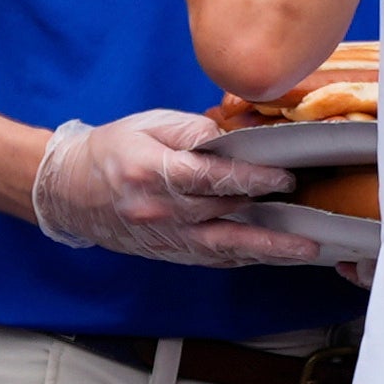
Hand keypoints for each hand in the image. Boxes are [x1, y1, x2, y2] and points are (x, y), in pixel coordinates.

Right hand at [28, 112, 342, 269]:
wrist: (69, 191)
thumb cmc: (110, 150)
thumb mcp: (147, 124)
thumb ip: (193, 131)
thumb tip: (235, 135)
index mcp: (152, 171)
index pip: (210, 178)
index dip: (251, 178)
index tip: (284, 177)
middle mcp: (160, 211)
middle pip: (224, 211)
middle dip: (270, 207)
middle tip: (314, 203)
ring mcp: (165, 237)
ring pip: (226, 246)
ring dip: (270, 249)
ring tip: (307, 248)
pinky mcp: (170, 253)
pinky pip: (214, 259)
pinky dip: (247, 257)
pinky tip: (275, 256)